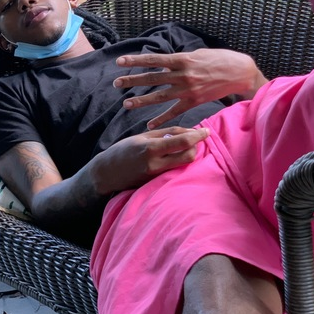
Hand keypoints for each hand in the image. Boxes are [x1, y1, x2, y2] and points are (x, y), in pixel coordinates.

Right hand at [89, 126, 208, 194]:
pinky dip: (180, 161)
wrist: (107, 173)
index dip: (197, 136)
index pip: (182, 142)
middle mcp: (156, 164)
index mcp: (151, 148)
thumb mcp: (142, 137)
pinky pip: (176, 170)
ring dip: (190, 153)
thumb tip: (187, 132)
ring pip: (184, 164)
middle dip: (196, 146)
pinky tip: (177, 154)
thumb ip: (165, 134)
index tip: (206, 131)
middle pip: (188, 156)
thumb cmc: (123, 151)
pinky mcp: (157, 182)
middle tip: (196, 138)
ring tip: (186, 145)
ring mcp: (157, 175)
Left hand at [113, 48, 267, 128]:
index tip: (120, 61)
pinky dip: (162, 118)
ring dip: (142, 101)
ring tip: (126, 104)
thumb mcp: (198, 54)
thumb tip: (164, 65)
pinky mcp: (194, 101)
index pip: (154, 60)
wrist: (240, 73)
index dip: (136, 61)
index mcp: (183, 60)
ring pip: (160, 96)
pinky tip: (149, 124)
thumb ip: (180, 60)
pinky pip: (175, 112)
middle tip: (116, 83)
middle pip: (152, 79)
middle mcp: (183, 75)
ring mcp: (188, 90)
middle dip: (132, 81)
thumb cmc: (219, 59)